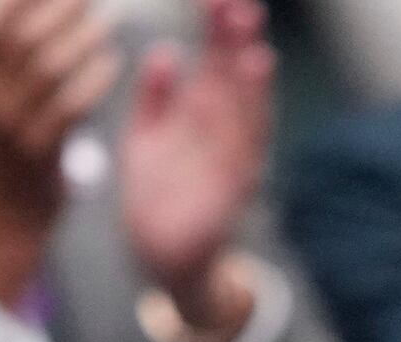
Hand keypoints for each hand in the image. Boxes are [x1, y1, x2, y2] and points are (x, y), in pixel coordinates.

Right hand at [0, 0, 119, 305]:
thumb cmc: (5, 146)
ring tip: (107, 23)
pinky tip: (110, 64)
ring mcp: (9, 127)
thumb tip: (37, 3)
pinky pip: (70, 104)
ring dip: (85, 37)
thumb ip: (6, 52)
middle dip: (64, 6)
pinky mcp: (37, 152)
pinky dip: (94, 77)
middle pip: (25, 35)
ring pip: (49, 66)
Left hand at [120, 0, 271, 324]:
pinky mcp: (229, 193)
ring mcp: (231, 159)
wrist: (162, 257)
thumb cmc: (160, 193)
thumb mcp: (147, 138)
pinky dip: (246, 132)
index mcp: (203, 112)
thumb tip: (165, 51)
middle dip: (238, 44)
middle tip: (239, 7)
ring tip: (254, 54)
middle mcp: (223, 129)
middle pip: (234, 78)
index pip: (214, 59)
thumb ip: (154, 98)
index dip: (217, 26)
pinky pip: (239, 158)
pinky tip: (249, 106)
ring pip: (245, 116)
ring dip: (251, 86)